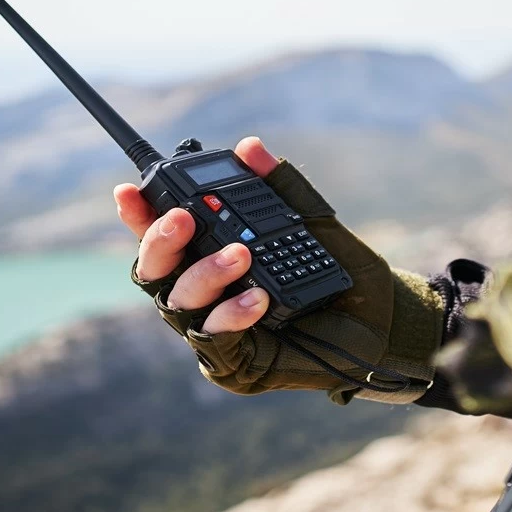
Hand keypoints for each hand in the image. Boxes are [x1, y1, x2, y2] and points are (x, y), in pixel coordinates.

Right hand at [112, 136, 445, 403]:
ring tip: (242, 254)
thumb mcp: (314, 223)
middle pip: (156, 271)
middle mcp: (206, 294)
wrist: (384, 322)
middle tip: (183, 218)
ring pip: (180, 304)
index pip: (165, 236)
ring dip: (204, 275)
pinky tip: (256, 298)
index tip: (128, 191)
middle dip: (161, 242)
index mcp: (213, 256)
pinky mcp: (236, 364)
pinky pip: (217, 340)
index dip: (141, 214)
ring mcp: (216, 331)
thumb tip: (251, 147)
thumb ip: (281, 186)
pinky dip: (231, 315)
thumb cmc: (346, 275)